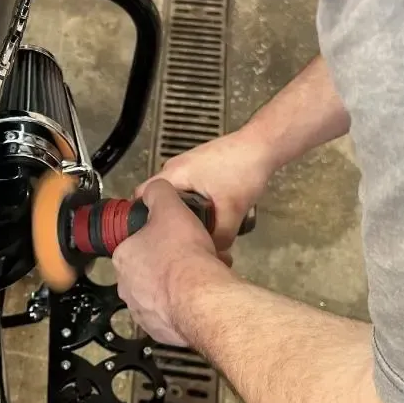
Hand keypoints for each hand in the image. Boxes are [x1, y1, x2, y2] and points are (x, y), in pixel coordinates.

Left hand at [112, 180, 235, 346]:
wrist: (201, 297)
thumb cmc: (183, 254)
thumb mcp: (171, 208)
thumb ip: (159, 194)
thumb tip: (155, 189)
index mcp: (123, 257)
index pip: (134, 244)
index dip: (158, 238)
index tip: (175, 238)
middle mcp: (126, 287)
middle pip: (149, 270)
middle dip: (171, 263)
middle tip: (194, 256)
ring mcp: (141, 311)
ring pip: (161, 294)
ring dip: (179, 286)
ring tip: (203, 276)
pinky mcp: (158, 330)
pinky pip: (172, 315)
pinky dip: (185, 307)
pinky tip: (201, 297)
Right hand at [137, 131, 273, 250]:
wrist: (263, 146)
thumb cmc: (243, 171)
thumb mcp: (232, 210)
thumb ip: (219, 238)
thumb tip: (211, 256)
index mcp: (172, 174)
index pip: (140, 196)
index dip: (141, 220)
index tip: (150, 240)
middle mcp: (174, 168)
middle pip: (159, 200)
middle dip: (163, 221)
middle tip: (172, 243)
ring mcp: (187, 166)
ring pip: (175, 197)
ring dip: (181, 214)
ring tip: (190, 234)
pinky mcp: (200, 168)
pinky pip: (187, 192)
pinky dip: (193, 206)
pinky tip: (206, 219)